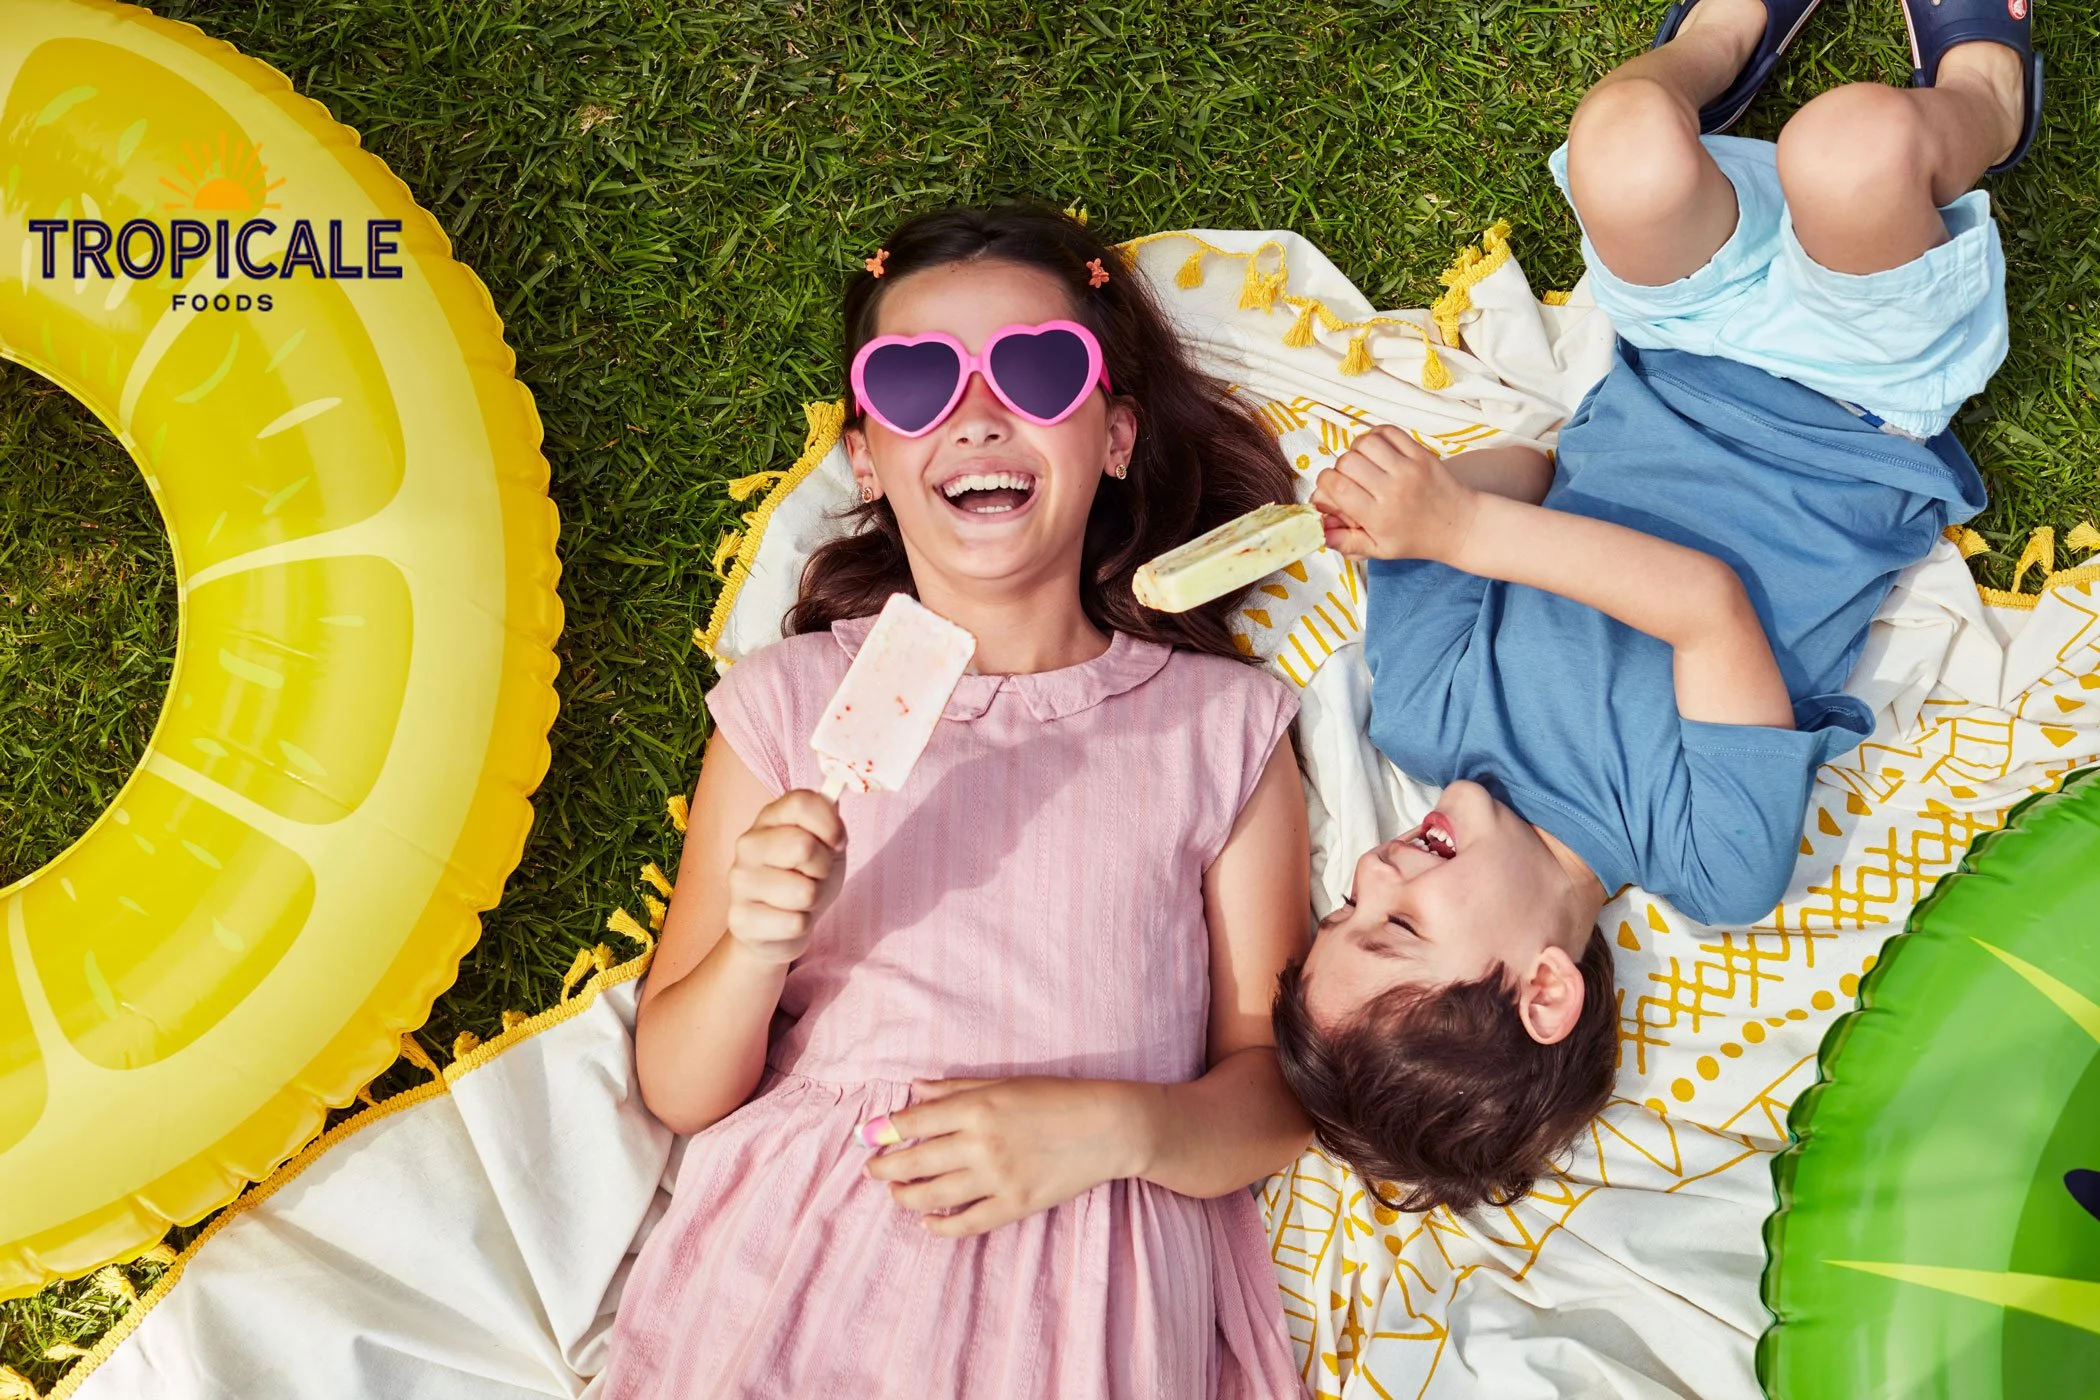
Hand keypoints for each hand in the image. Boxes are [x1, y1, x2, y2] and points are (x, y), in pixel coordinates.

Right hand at [723, 790, 844, 965]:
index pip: (802, 803)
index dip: (830, 824)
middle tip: (814, 875)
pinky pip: (795, 923)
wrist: (781, 926)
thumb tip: (833, 799)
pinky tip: (786, 920)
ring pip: (804, 891)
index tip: (836, 843)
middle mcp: (747, 844)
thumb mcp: (826, 843)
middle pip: (803, 846)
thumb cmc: (806, 876)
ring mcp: (739, 882)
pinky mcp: (740, 919)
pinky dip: (802, 925)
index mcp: (769, 818)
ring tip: (799, 900)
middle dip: (822, 868)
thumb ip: (829, 819)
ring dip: (813, 900)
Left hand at [863, 1077, 1150, 1237]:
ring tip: (895, 1193)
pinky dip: (941, 1226)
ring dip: (905, 1196)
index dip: (884, 1132)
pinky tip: (928, 1221)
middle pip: (914, 1161)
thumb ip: (956, 1088)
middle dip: (884, 1167)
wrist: (1109, 1127)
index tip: (868, 1138)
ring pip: (933, 1195)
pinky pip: (967, 1223)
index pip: (913, 1122)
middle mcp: (980, 1143)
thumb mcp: (1005, 1081)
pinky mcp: (1015, 1204)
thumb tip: (914, 1089)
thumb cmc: (1057, 1097)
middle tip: (871, 1170)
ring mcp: (997, 1177)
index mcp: (976, 1107)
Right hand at [1310, 425, 1480, 562]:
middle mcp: (1392, 490)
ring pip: (1365, 442)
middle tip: (1350, 479)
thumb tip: (1318, 533)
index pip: (1337, 487)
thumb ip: (1347, 543)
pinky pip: (1388, 432)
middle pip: (1347, 461)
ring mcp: (1408, 468)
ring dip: (1357, 450)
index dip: (1325, 484)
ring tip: (1364, 463)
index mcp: (1378, 516)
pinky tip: (1377, 451)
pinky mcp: (1420, 453)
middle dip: (1340, 468)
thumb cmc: (1416, 539)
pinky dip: (1376, 436)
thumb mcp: (1380, 550)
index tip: (1332, 489)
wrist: (1460, 526)